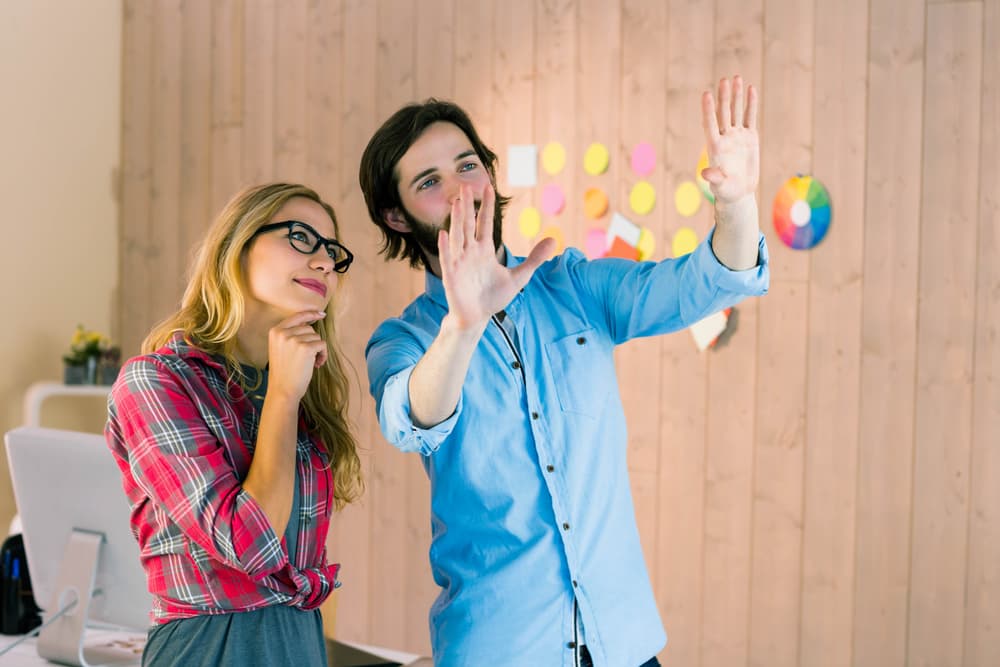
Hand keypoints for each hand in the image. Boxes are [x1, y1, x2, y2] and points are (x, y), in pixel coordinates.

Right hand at [265, 310, 327, 401]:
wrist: (283, 390)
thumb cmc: (284, 372)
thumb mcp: (280, 349)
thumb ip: (290, 335)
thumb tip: (310, 324)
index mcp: (275, 331)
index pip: (296, 317)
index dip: (310, 314)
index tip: (321, 315)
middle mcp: (283, 333)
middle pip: (309, 328)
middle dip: (312, 341)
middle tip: (308, 358)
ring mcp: (294, 340)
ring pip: (316, 337)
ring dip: (318, 350)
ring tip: (311, 363)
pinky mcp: (306, 348)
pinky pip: (322, 344)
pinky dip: (323, 355)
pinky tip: (316, 365)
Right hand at [438, 184, 553, 330]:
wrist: (477, 318)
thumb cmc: (494, 297)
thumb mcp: (519, 277)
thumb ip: (534, 259)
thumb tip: (554, 241)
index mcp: (484, 250)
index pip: (485, 223)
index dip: (486, 206)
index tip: (487, 187)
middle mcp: (470, 252)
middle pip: (468, 223)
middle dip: (468, 205)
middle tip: (466, 185)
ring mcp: (460, 262)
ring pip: (458, 236)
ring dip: (456, 219)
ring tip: (457, 202)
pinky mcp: (452, 275)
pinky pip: (448, 258)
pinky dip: (446, 247)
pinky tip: (444, 234)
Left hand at [701, 75, 759, 205]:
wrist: (739, 192)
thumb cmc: (726, 191)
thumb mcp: (720, 186)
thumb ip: (714, 178)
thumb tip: (705, 174)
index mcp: (715, 147)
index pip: (710, 124)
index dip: (708, 109)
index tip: (706, 94)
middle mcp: (725, 137)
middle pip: (723, 113)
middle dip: (724, 97)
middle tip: (724, 80)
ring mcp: (737, 136)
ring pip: (736, 111)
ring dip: (736, 96)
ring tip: (736, 78)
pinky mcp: (749, 137)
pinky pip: (749, 117)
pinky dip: (750, 104)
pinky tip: (751, 89)